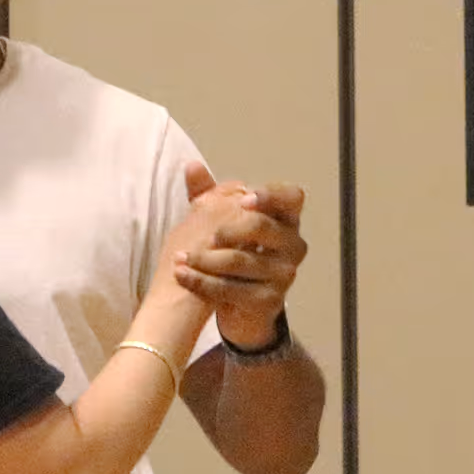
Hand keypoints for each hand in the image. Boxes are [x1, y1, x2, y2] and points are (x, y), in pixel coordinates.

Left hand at [170, 160, 307, 349]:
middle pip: (261, 227)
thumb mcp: (223, 222)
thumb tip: (191, 166)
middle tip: (205, 235)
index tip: (243, 200)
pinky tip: (182, 276)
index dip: (270, 195)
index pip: (292, 197)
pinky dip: (201, 282)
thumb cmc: (237, 254)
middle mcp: (294, 245)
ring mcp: (285, 275)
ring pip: (240, 260)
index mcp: (287, 219)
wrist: (243, 307)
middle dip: (226, 229)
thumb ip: (209, 194)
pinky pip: (231, 289)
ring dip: (204, 259)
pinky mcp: (270, 301)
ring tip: (179, 258)